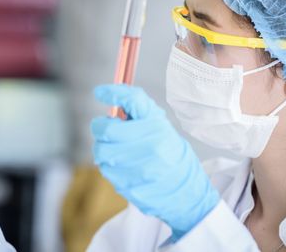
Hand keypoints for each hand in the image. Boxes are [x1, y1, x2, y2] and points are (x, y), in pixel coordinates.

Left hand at [91, 84, 219, 239]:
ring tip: (117, 148)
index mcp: (158, 125)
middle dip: (100, 126)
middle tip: (106, 127)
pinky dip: (109, 165)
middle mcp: (150, 144)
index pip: (132, 99)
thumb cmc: (169, 153)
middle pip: (106, 128)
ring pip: (101, 150)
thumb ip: (137, 112)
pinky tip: (123, 166)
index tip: (99, 92)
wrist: (185, 192)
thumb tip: (108, 95)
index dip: (113, 92)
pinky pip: (105, 169)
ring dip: (103, 147)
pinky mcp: (128, 184)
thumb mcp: (160, 126)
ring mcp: (139, 167)